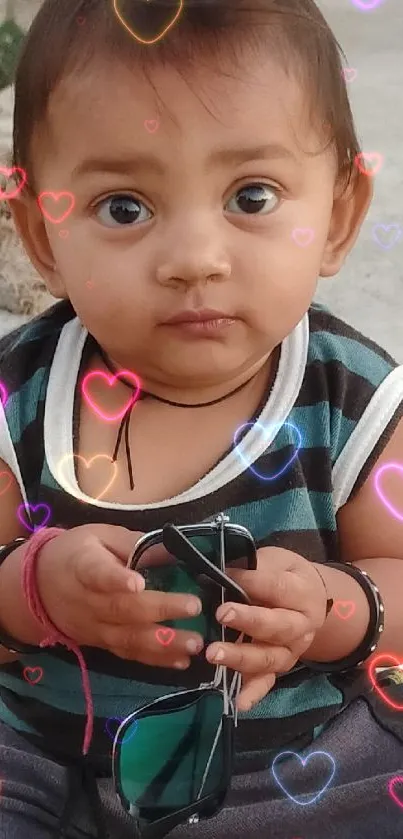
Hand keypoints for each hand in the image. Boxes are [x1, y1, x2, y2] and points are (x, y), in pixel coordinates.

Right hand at [37, 524, 203, 668]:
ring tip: (194, 643)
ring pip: (128, 637)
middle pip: (122, 609)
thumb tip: (172, 549)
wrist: (38, 587)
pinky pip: (128, 653)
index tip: (137, 583)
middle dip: (160, 610)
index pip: (97, 574)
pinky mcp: (101, 643)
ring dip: (163, 643)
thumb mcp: (99, 535)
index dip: (116, 579)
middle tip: (194, 607)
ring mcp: (94, 627)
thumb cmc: (76, 553)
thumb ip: (133, 542)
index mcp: (84, 566)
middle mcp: (88, 601)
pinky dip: (155, 660)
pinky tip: (180, 661)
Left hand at [205, 547, 327, 710]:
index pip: (278, 588)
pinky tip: (237, 702)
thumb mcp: (278, 560)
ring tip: (213, 654)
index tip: (226, 576)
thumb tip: (223, 567)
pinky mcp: (280, 668)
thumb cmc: (287, 576)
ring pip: (269, 659)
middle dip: (249, 621)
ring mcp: (291, 651)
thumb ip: (257, 565)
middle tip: (221, 614)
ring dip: (241, 658)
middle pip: (277, 627)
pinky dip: (254, 693)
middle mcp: (301, 626)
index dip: (252, 583)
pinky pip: (268, 683)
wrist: (313, 601)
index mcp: (303, 593)